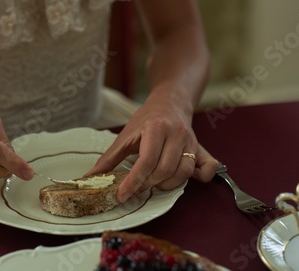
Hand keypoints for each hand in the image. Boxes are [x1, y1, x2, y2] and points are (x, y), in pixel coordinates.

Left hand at [87, 96, 217, 202]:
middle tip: (137, 187)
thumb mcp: (125, 135)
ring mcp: (191, 142)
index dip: (133, 182)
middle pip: (164, 170)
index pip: (146, 162)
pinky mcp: (201, 148)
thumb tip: (90, 177)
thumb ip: (109, 158)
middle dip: (148, 184)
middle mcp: (176, 134)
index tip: (122, 195)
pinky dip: (199, 177)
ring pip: (183, 172)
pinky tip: (180, 178)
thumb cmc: (146, 119)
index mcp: (156, 129)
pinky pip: (207, 168)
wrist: (170, 102)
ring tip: (153, 182)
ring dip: (166, 184)